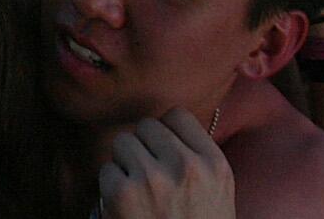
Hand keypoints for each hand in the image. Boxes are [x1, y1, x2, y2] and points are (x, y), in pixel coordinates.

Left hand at [97, 110, 235, 218]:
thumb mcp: (216, 192)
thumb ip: (196, 157)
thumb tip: (163, 126)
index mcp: (214, 164)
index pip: (177, 115)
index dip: (165, 132)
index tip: (163, 152)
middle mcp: (186, 166)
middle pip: (146, 126)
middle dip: (142, 149)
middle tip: (148, 178)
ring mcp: (154, 178)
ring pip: (123, 143)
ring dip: (125, 166)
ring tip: (139, 194)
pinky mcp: (123, 194)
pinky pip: (107, 171)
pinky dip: (111, 190)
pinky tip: (127, 210)